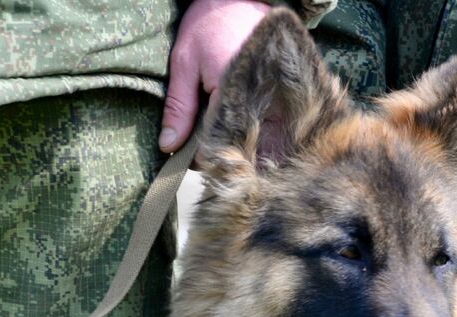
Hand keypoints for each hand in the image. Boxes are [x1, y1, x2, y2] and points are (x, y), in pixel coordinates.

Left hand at [161, 0, 274, 151]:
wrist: (236, 0)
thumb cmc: (207, 26)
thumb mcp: (183, 64)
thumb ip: (178, 108)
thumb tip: (169, 147)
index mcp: (233, 91)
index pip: (219, 142)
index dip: (203, 157)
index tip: (189, 160)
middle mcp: (263, 98)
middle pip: (246, 146)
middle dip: (226, 153)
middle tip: (207, 155)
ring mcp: (279, 99)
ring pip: (265, 141)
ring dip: (245, 146)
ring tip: (228, 142)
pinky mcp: (287, 98)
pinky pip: (276, 129)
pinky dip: (260, 134)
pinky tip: (246, 131)